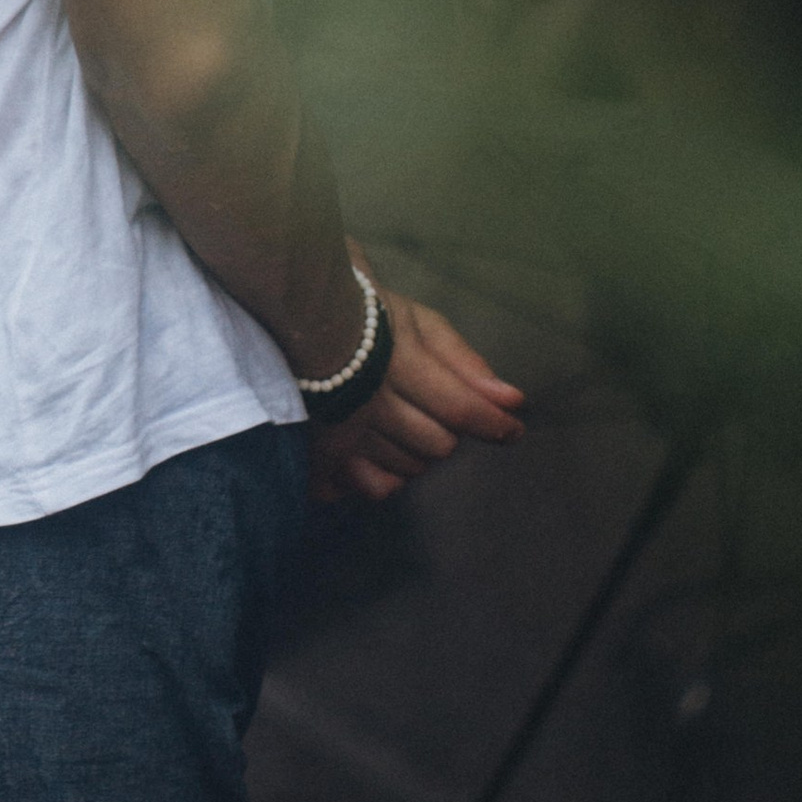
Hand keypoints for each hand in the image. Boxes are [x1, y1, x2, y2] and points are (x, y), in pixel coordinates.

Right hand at [309, 287, 526, 507]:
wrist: (289, 317)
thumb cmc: (362, 313)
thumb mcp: (417, 321)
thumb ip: (463, 361)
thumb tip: (513, 401)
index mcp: (398, 366)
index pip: (461, 410)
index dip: (494, 424)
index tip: (512, 429)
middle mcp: (371, 405)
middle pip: (437, 447)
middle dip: (446, 431)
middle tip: (429, 407)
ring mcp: (342, 434)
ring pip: (408, 469)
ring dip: (414, 451)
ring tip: (397, 422)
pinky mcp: (318, 454)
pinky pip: (370, 488)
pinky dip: (380, 478)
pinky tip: (375, 455)